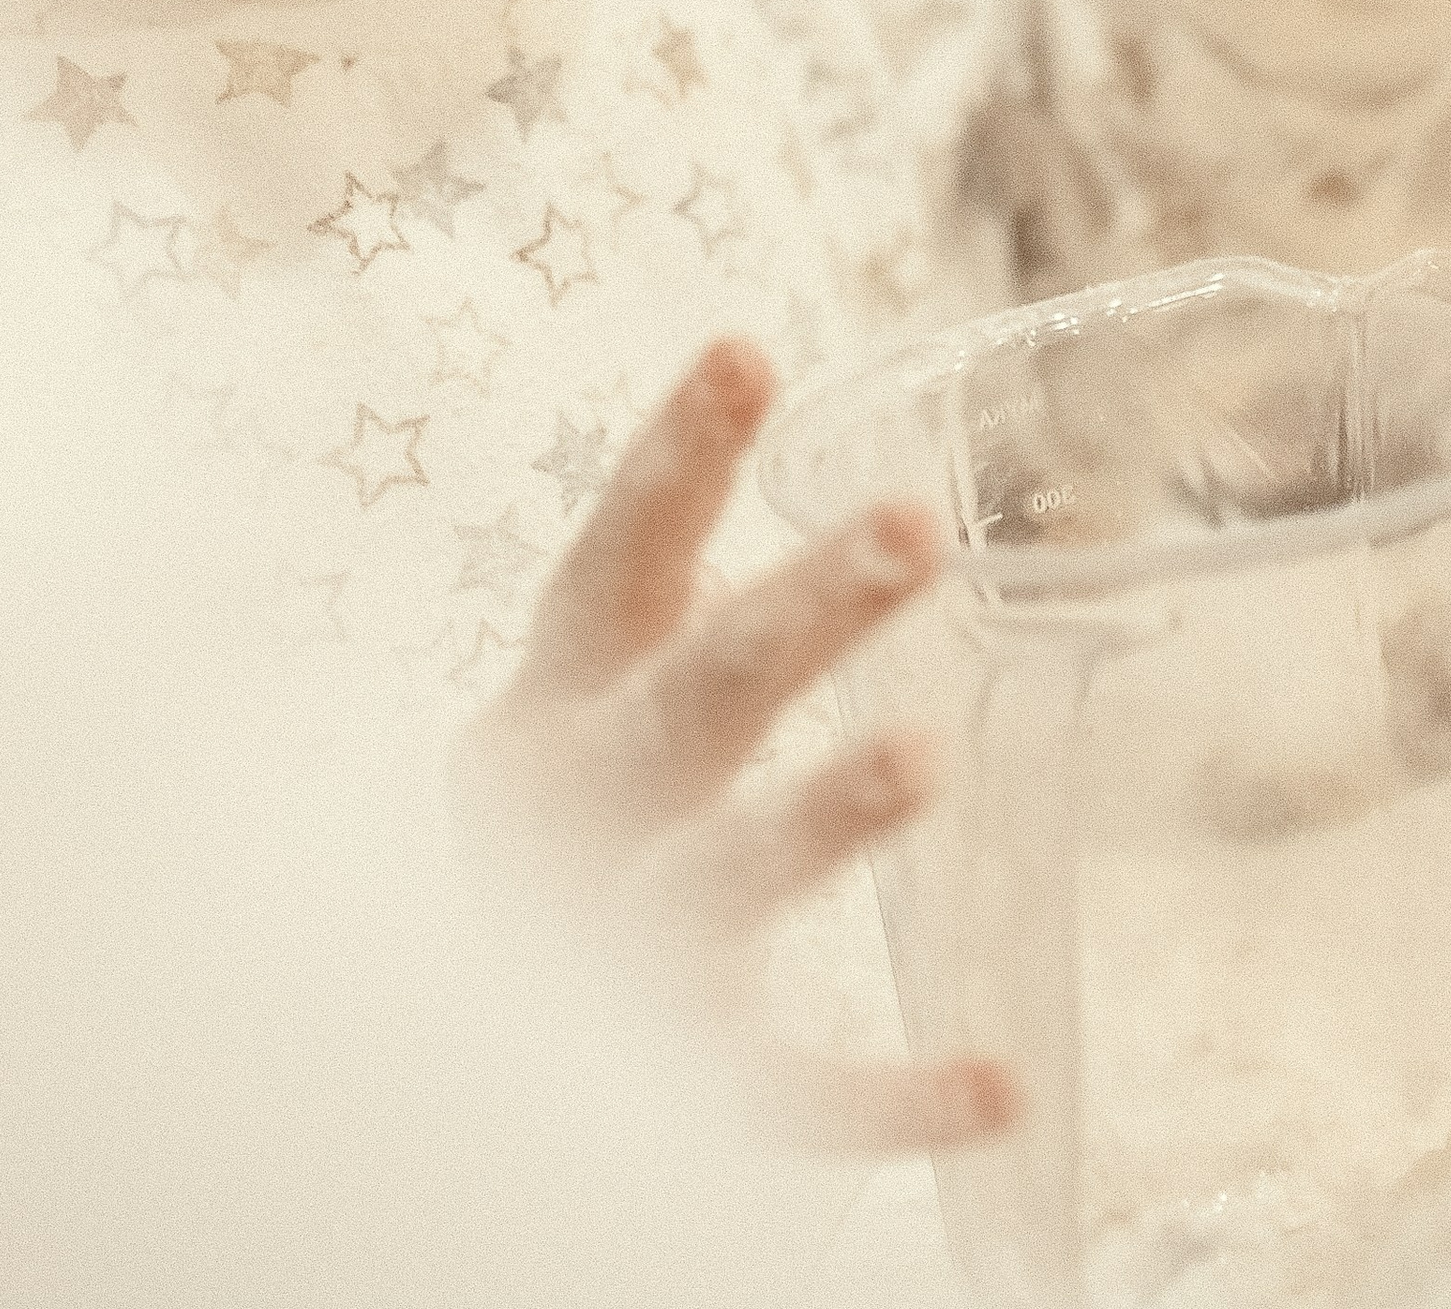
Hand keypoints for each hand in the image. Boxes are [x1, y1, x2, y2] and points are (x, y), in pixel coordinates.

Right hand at [458, 336, 1017, 1156]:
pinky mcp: (673, 1091)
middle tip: (913, 526)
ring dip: (816, 816)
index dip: (675, 461)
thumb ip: (685, 625)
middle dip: (795, 614)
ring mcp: (616, 956)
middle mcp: (571, 821)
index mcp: (555, 712)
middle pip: (684, 703)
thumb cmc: (576, 849)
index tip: (750, 351)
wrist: (452, 1083)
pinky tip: (998, 1084)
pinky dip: (889, 1100)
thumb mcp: (600, 720)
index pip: (614, 565)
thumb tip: (809, 476)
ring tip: (926, 757)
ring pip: (718, 879)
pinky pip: (786, 1099)